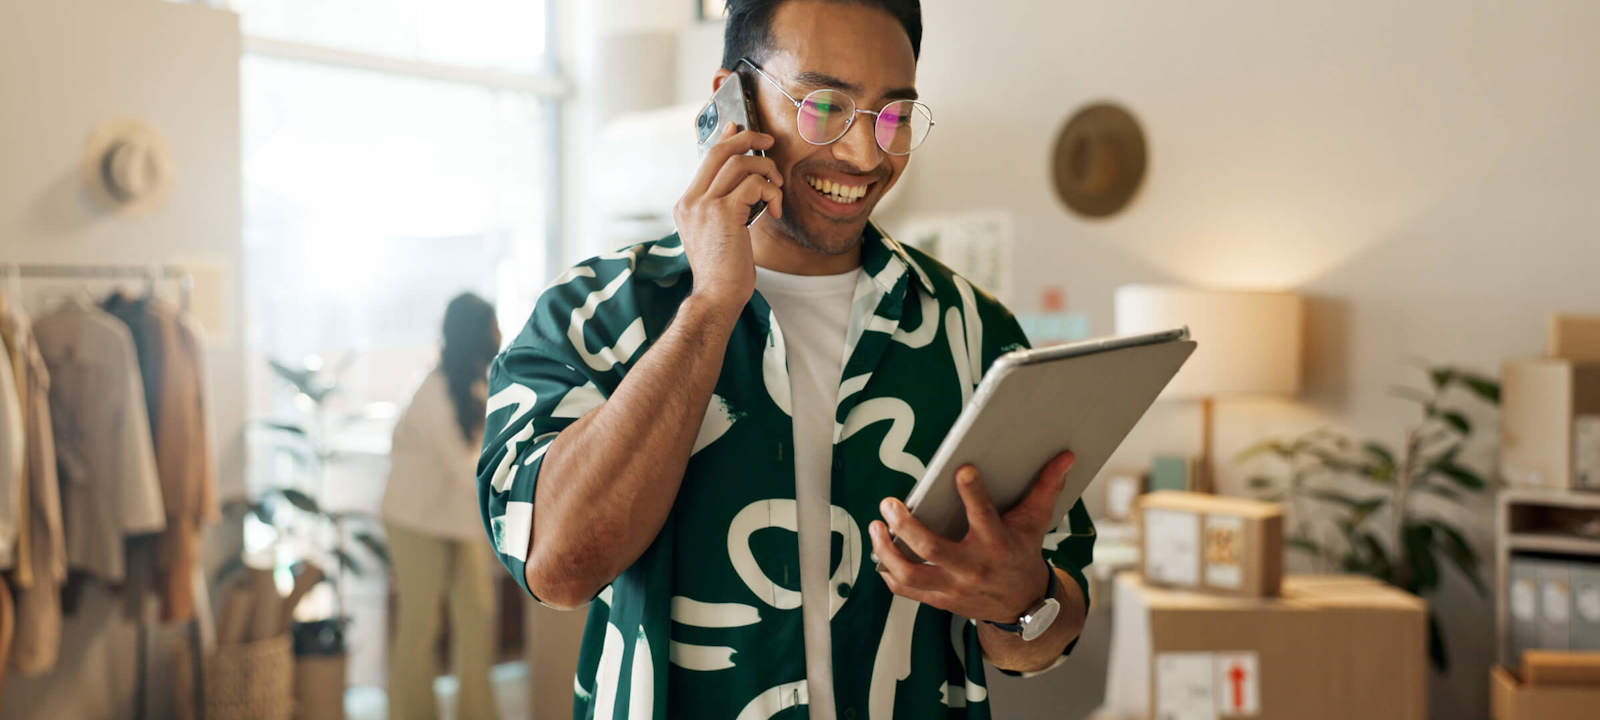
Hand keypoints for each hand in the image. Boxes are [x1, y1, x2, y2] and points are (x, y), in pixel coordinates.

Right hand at [673, 122, 784, 315]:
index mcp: (686, 204)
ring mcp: (703, 205)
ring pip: (739, 163)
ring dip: (766, 170)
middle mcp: (690, 201)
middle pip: (719, 150)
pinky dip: (770, 190)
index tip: (740, 127)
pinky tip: (774, 208)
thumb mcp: (718, 233)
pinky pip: (753, 184)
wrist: (716, 296)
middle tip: (769, 141)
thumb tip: (745, 182)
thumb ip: (724, 206)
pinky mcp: (722, 212)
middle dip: (747, 138)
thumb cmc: (724, 270)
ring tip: (777, 188)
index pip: (706, 159)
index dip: (725, 138)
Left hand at [869, 451, 1075, 622]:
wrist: (1023, 606)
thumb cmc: (1024, 555)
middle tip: (889, 503)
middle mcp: (973, 567)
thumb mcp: (1036, 523)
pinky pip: (906, 591)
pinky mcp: (939, 599)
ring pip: (912, 573)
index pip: (984, 516)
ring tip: (876, 526)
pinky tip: (879, 554)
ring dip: (888, 551)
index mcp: (998, 545)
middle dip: (906, 526)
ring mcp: (953, 587)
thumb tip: (1065, 456)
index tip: (961, 469)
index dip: (973, 492)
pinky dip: (889, 573)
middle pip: (932, 549)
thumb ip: (1046, 487)